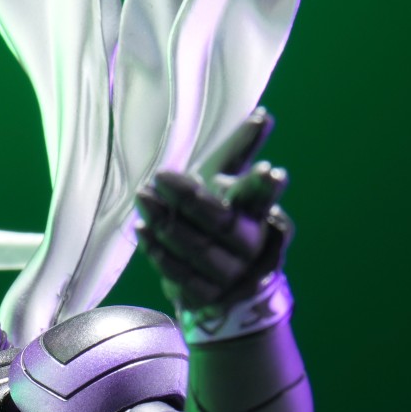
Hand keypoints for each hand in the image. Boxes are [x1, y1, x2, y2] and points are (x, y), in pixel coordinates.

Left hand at [137, 110, 292, 314]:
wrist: (226, 279)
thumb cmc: (223, 215)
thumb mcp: (229, 179)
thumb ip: (242, 149)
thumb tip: (263, 115)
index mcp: (258, 213)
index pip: (261, 198)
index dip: (263, 187)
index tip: (268, 171)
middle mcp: (248, 245)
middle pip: (221, 224)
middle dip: (190, 200)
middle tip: (161, 175)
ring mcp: (228, 274)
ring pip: (197, 250)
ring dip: (167, 223)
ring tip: (143, 198)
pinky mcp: (205, 296)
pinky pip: (179, 275)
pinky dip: (158, 252)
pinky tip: (142, 230)